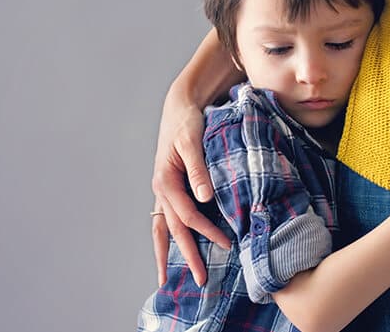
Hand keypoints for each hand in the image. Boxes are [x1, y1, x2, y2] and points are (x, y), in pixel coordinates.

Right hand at [151, 91, 230, 286]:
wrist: (179, 107)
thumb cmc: (187, 122)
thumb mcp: (192, 142)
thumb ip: (198, 169)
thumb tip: (204, 197)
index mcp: (165, 181)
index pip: (187, 215)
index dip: (206, 231)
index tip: (227, 244)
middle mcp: (161, 190)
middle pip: (172, 230)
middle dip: (186, 256)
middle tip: (200, 281)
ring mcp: (163, 192)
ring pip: (163, 229)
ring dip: (167, 254)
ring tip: (167, 279)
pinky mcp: (170, 190)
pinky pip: (167, 219)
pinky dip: (169, 237)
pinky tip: (173, 252)